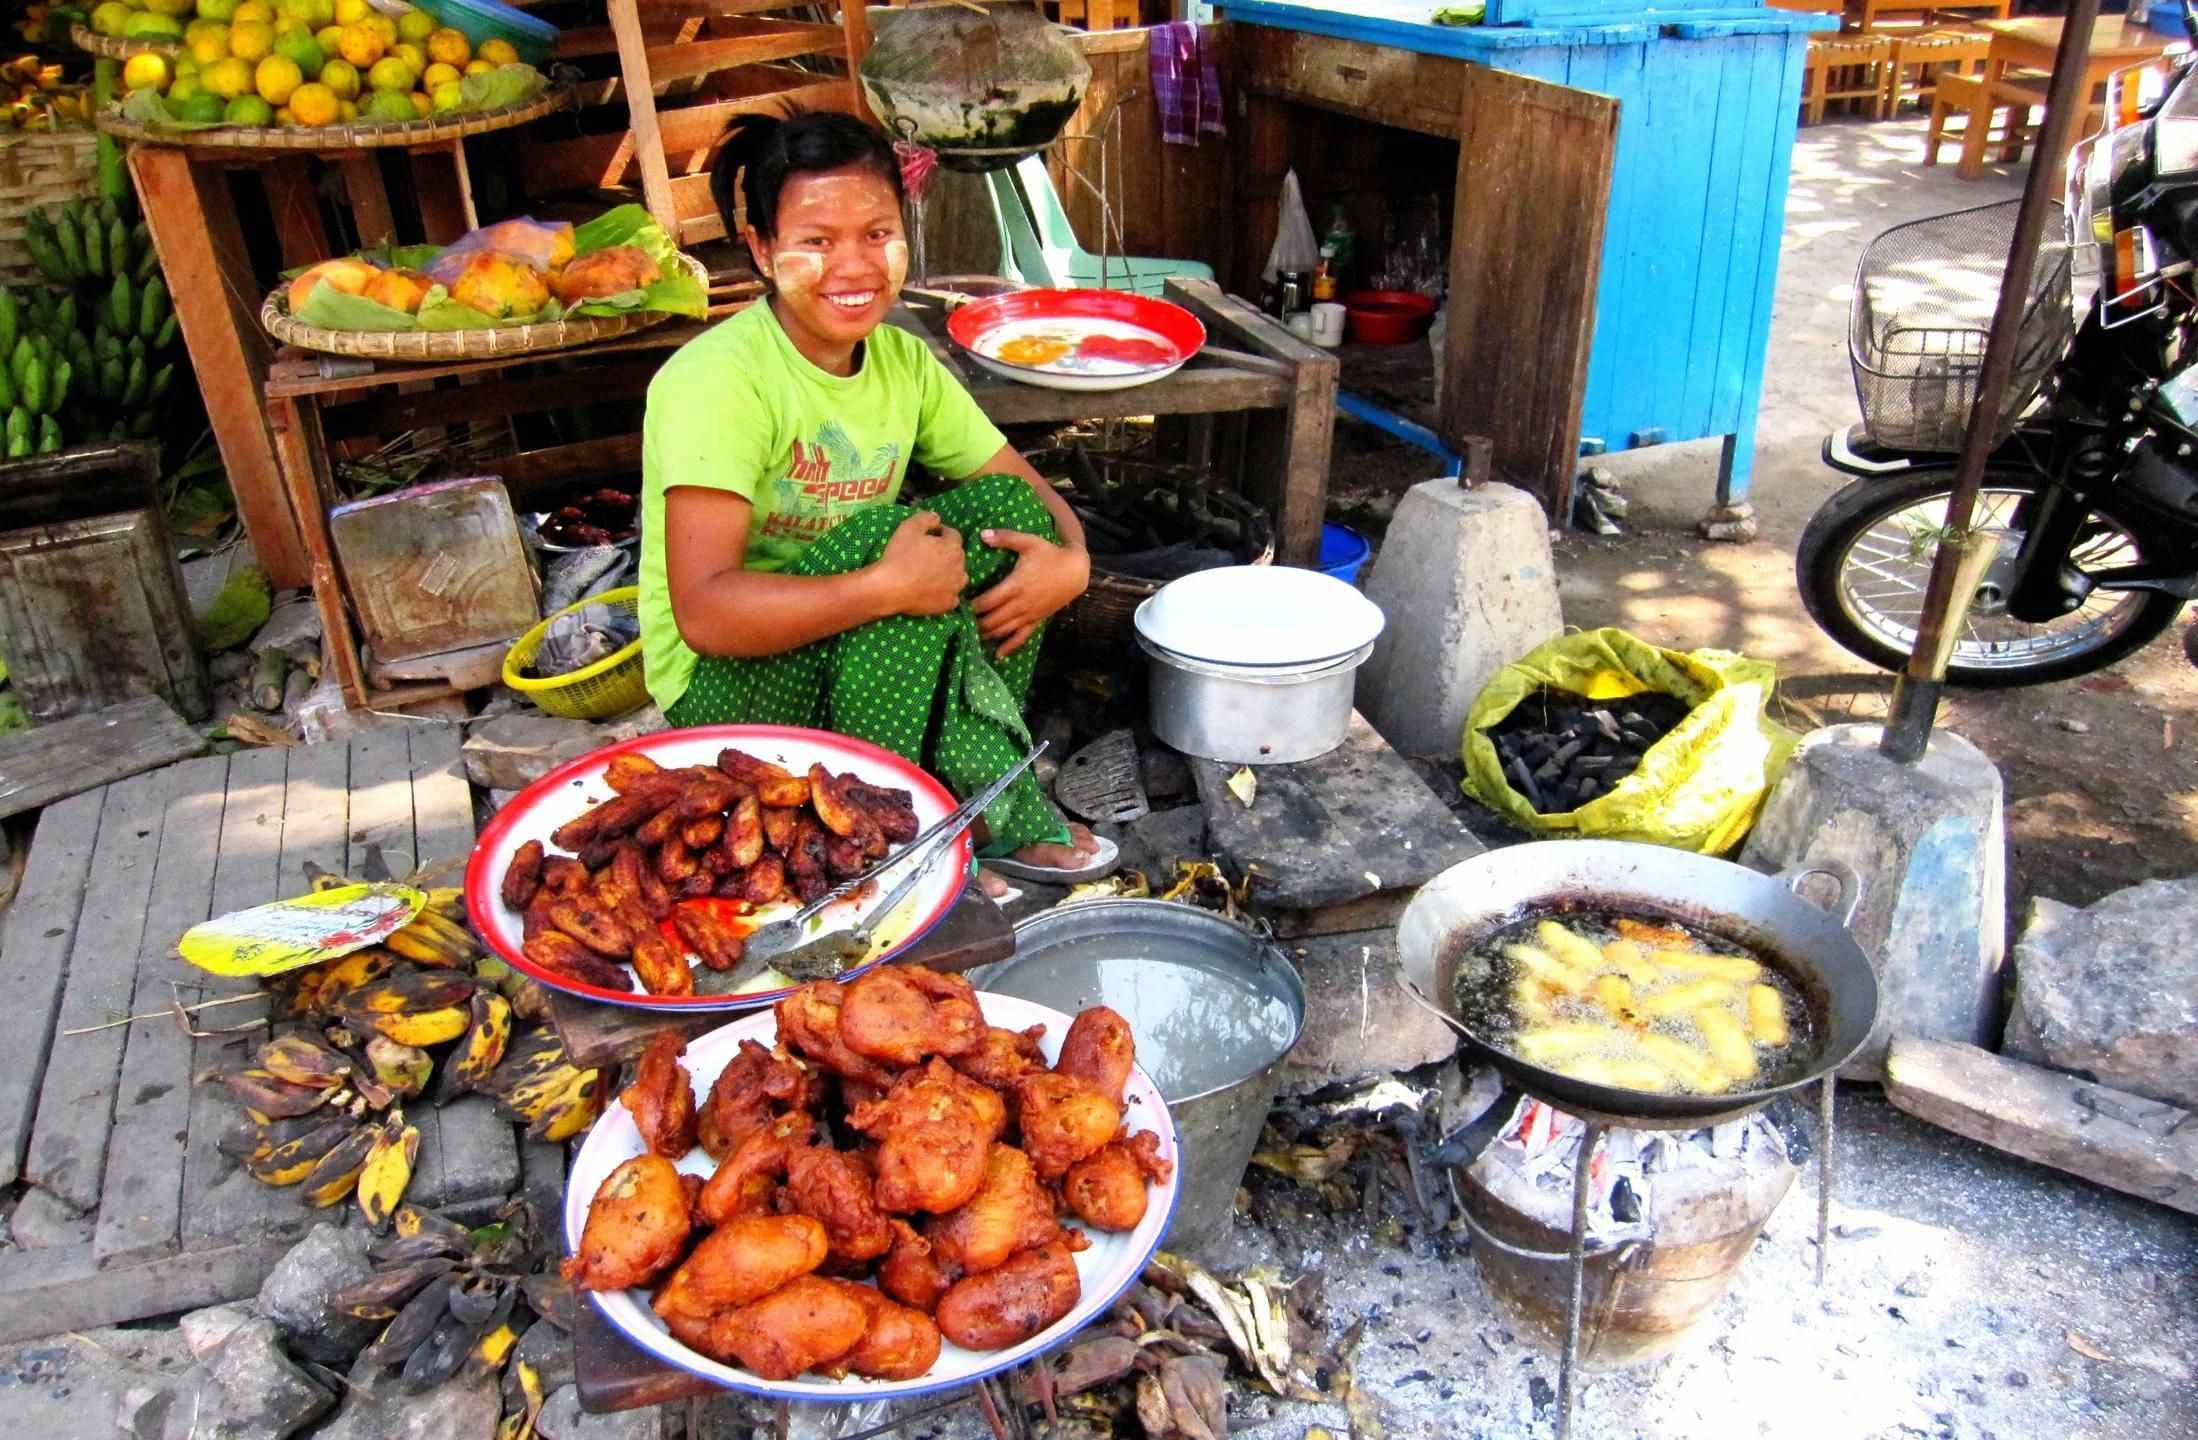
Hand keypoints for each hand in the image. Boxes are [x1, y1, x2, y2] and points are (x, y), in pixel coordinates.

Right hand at [876, 511, 965, 616]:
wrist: (889, 588)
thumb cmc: (899, 555)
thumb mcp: (909, 527)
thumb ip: (926, 518)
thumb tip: (937, 518)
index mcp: (952, 547)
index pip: (953, 534)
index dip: (942, 532)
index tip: (931, 534)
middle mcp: (959, 567)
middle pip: (957, 555)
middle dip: (946, 552)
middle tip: (929, 553)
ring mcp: (955, 588)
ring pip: (959, 576)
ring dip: (950, 572)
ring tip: (934, 572)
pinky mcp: (948, 604)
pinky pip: (952, 596)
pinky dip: (946, 592)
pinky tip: (934, 590)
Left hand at [971, 530, 1089, 657]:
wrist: (1075, 571)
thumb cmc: (1050, 554)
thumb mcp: (1029, 542)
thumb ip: (1005, 538)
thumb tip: (982, 534)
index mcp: (1016, 585)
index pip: (988, 601)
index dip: (972, 606)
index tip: (959, 605)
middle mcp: (1021, 604)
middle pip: (992, 619)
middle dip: (975, 622)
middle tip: (959, 622)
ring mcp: (1029, 615)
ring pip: (1004, 630)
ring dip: (986, 634)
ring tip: (970, 635)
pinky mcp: (1036, 621)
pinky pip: (1021, 638)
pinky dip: (1009, 647)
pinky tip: (998, 655)